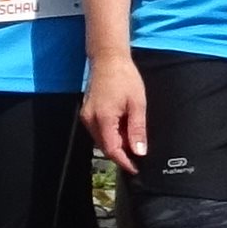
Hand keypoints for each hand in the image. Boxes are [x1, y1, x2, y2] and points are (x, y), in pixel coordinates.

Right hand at [83, 53, 150, 173]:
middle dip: (121, 153)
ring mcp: (86, 116)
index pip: (112, 150)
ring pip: (101, 140)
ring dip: (116, 143)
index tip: (135, 168)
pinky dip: (110, 134)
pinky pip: (98, 131)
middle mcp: (90, 120)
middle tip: (138, 153)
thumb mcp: (137, 104)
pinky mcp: (86, 112)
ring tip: (132, 138)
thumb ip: (137, 130)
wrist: (108, 59)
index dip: (124, 162)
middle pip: (105, 147)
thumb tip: (139, 151)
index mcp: (103, 119)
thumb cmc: (124, 77)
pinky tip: (122, 128)